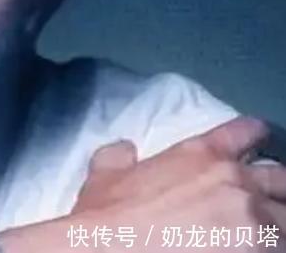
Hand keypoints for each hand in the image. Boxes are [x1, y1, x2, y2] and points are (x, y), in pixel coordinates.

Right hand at [0, 116, 285, 252]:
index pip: (246, 131)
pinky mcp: (262, 252)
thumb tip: (126, 150)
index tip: (254, 144)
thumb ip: (120, 156)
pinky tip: (259, 251)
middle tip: (262, 205)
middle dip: (275, 191)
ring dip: (277, 228)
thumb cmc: (108, 215)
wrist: (111, 249)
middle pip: (281, 179)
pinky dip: (272, 249)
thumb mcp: (104, 174)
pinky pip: (283, 248)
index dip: (252, 136)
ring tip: (264, 238)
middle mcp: (236, 180)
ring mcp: (254, 220)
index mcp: (201, 155)